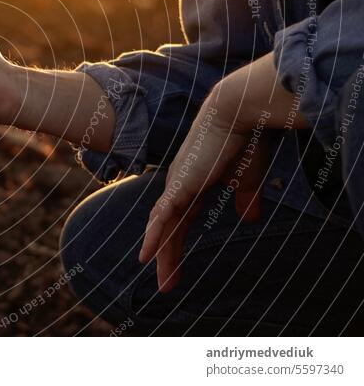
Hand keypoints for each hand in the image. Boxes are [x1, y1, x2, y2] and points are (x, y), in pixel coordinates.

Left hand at [138, 70, 273, 292]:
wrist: (238, 114)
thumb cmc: (245, 141)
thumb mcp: (247, 180)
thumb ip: (245, 200)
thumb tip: (250, 218)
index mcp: (193, 185)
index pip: (182, 222)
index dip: (178, 244)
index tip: (177, 267)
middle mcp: (179, 186)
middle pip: (168, 229)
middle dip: (167, 257)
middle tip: (167, 284)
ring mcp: (177, 185)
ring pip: (164, 227)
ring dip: (162, 254)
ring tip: (164, 282)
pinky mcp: (180, 184)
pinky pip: (163, 216)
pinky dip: (155, 237)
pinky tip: (148, 256)